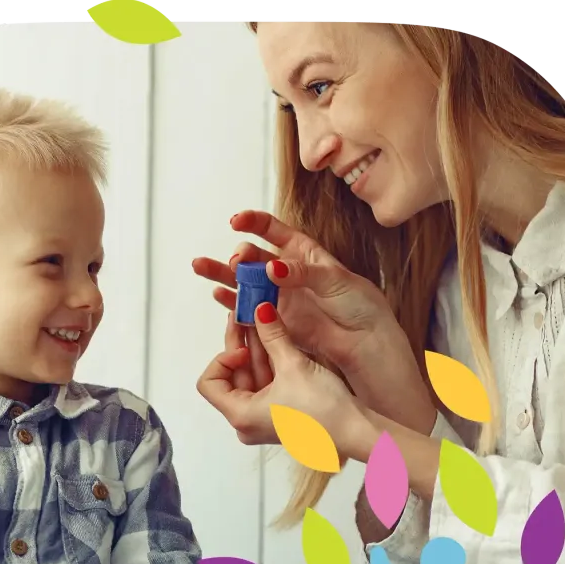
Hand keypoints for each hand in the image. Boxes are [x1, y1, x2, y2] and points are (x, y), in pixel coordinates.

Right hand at [193, 211, 390, 366]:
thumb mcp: (335, 280)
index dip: (254, 222)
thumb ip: (302, 273)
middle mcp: (285, 272)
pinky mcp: (273, 320)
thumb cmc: (359, 306)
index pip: (273, 231)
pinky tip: (218, 294)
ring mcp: (277, 296)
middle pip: (253, 257)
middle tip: (237, 262)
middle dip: (241, 256)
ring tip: (200, 266)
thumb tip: (272, 268)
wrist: (364, 343)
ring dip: (222, 274)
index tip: (237, 221)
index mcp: (303, 253)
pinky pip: (246, 308)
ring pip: (243, 281)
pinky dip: (231, 301)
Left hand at [197, 301, 373, 460]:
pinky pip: (266, 386)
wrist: (356, 431)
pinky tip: (276, 341)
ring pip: (250, 379)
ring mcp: (263, 419)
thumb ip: (273, 334)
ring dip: (256, 352)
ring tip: (262, 321)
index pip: (209, 383)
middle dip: (240, 346)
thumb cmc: (324, 409)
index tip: (244, 346)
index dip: (222, 359)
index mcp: (240, 415)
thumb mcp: (293, 365)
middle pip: (231, 378)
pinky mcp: (280, 415)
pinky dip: (269, 365)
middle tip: (246, 316)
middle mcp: (247, 422)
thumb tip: (260, 309)